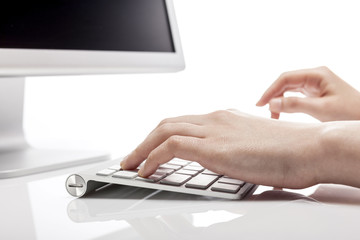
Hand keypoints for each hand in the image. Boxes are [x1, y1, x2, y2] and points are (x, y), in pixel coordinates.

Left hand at [121, 110, 323, 188]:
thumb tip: (222, 159)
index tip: (149, 149)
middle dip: (145, 140)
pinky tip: (145, 170)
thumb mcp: (252, 144)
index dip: (160, 135)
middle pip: (167, 123)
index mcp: (223, 119)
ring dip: (141, 148)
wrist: (309, 148)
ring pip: (164, 130)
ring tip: (130, 165)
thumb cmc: (288, 150)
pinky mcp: (214, 147)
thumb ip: (233, 147)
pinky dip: (152, 157)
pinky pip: (172, 146)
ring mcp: (214, 131)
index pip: (182, 122)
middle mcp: (215, 119)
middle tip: (132, 156)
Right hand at [256, 66, 359, 120]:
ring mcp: (315, 84)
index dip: (271, 90)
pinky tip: (283, 112)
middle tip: (266, 112)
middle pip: (286, 83)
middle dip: (274, 96)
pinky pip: (296, 96)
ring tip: (274, 116)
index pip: (286, 78)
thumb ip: (295, 105)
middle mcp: (315, 76)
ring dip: (280, 101)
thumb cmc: (350, 114)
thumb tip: (271, 103)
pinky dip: (287, 104)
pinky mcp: (316, 94)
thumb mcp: (321, 110)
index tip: (260, 104)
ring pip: (290, 90)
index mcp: (318, 74)